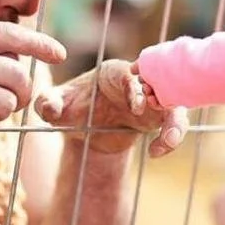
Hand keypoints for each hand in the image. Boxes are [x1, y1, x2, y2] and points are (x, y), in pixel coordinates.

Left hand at [34, 59, 188, 157]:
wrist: (86, 129)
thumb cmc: (71, 107)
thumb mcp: (57, 105)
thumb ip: (49, 103)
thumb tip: (49, 109)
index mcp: (113, 72)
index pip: (130, 73)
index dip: (136, 86)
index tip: (137, 105)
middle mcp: (138, 81)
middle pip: (161, 81)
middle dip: (165, 95)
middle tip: (158, 112)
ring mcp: (151, 99)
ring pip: (174, 103)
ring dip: (175, 120)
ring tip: (168, 140)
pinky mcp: (157, 118)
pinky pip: (174, 124)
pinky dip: (171, 137)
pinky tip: (155, 152)